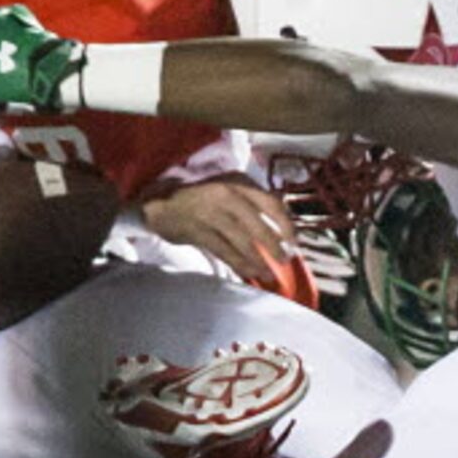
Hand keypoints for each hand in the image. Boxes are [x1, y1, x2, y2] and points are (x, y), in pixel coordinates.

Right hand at [142, 176, 296, 283]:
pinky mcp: (199, 233)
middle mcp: (226, 197)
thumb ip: (253, 201)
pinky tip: (249, 273)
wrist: (163, 203)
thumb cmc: (204, 196)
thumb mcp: (230, 187)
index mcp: (238, 183)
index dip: (285, 225)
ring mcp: (211, 215)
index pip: (271, 203)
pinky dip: (239, 265)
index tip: (294, 241)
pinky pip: (225, 252)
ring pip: (242, 243)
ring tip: (269, 274)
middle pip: (258, 227)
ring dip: (258, 261)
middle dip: (274, 247)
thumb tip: (281, 225)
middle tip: (284, 261)